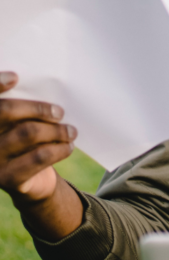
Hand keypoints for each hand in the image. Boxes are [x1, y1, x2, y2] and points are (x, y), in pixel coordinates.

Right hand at [0, 71, 83, 240]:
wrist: (29, 182)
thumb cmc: (26, 141)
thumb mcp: (22, 124)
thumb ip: (23, 109)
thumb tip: (45, 88)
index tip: (15, 77)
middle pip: (6, 111)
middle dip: (38, 108)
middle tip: (60, 111)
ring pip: (28, 132)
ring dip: (57, 129)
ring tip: (71, 131)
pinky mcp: (7, 178)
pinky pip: (40, 156)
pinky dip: (60, 148)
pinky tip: (69, 146)